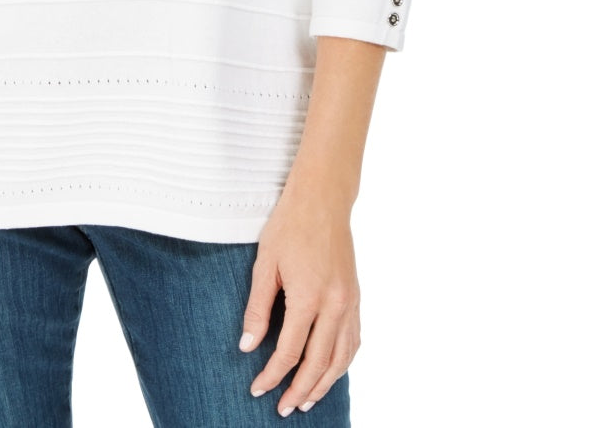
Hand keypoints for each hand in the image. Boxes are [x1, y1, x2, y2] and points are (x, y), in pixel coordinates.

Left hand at [240, 184, 360, 415]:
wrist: (322, 198)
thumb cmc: (289, 225)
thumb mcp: (265, 264)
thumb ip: (258, 307)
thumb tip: (248, 346)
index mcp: (309, 297)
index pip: (290, 351)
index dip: (272, 374)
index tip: (257, 388)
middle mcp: (335, 305)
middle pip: (319, 363)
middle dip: (300, 389)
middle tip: (283, 408)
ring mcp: (350, 302)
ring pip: (342, 357)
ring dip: (325, 383)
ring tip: (307, 400)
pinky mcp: (356, 296)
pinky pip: (354, 340)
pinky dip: (343, 362)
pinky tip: (331, 370)